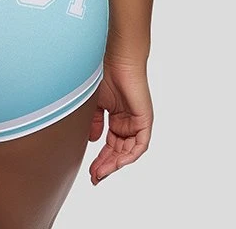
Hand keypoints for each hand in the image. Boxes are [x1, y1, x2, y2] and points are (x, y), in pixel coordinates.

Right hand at [88, 57, 152, 183]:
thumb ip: (95, 123)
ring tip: (101, 173)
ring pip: (128, 151)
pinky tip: (116, 163)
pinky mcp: (145, 120)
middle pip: (118, 150)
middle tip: (94, 177)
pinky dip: (129, 155)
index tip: (90, 170)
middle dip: (106, 165)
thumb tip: (93, 141)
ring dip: (115, 164)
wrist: (117, 59)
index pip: (109, 144)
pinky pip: (140, 145)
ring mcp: (137, 121)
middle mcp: (128, 122)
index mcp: (117, 117)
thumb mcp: (95, 103)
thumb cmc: (104, 74)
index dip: (100, 158)